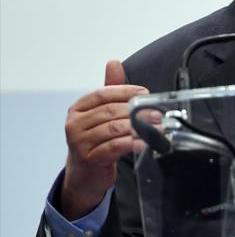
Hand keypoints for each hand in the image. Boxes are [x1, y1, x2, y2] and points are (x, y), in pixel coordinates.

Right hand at [60, 60, 148, 219]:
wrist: (85, 174)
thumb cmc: (95, 140)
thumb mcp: (100, 113)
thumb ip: (110, 89)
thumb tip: (113, 63)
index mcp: (78, 108)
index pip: (103, 93)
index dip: (126, 92)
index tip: (145, 94)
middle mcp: (75, 124)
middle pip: (111, 111)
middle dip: (137, 111)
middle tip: (158, 113)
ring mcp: (80, 142)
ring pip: (114, 129)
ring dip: (139, 127)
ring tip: (157, 127)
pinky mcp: (89, 159)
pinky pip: (115, 147)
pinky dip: (132, 143)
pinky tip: (145, 142)